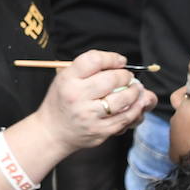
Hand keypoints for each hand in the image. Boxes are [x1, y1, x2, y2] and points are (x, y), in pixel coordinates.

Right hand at [35, 50, 156, 151]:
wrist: (52, 131)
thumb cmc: (61, 102)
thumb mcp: (64, 78)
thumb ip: (88, 69)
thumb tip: (121, 64)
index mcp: (67, 80)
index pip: (94, 60)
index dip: (112, 58)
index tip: (120, 61)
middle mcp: (77, 96)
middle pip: (112, 79)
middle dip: (126, 76)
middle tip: (128, 77)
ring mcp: (89, 115)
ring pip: (123, 99)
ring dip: (135, 92)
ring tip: (135, 89)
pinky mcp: (100, 130)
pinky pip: (125, 118)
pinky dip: (135, 109)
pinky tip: (136, 104)